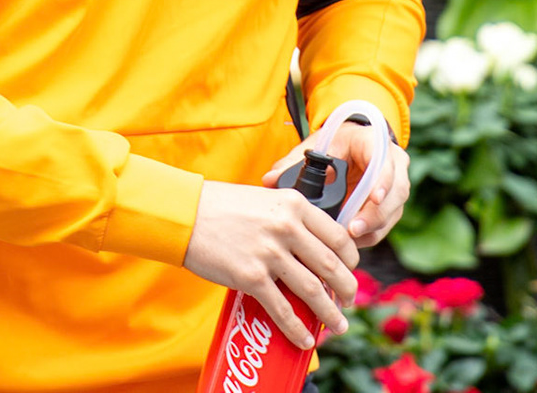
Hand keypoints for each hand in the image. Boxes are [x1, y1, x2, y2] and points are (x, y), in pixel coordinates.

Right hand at [183, 180, 359, 349]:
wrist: (186, 214)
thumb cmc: (222, 206)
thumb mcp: (265, 198)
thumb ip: (289, 217)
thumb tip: (311, 247)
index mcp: (294, 205)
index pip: (337, 236)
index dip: (350, 259)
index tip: (350, 271)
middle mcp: (286, 227)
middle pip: (331, 265)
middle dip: (346, 289)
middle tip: (350, 301)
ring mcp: (269, 253)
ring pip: (312, 290)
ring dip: (330, 313)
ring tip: (338, 325)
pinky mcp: (251, 277)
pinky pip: (282, 309)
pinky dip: (297, 329)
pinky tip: (305, 338)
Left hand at [261, 120, 409, 247]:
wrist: (352, 145)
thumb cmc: (333, 144)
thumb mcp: (315, 146)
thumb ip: (293, 162)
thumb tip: (268, 180)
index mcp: (374, 142)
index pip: (384, 161)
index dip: (382, 181)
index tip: (373, 199)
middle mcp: (392, 163)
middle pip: (394, 192)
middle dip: (374, 214)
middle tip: (352, 230)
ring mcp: (396, 185)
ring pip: (392, 212)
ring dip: (372, 229)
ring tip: (348, 243)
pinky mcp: (392, 205)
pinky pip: (384, 225)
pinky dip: (368, 235)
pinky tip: (349, 245)